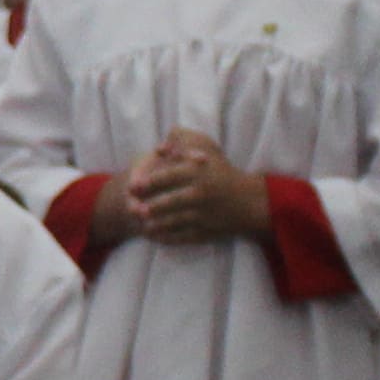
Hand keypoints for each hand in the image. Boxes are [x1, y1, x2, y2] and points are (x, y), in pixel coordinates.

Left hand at [123, 131, 271, 246]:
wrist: (247, 201)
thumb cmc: (222, 171)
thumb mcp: (206, 148)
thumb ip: (182, 140)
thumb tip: (160, 146)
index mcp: (198, 173)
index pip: (168, 177)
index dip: (148, 183)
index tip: (132, 187)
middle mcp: (200, 194)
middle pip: (170, 203)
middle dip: (150, 208)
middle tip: (134, 210)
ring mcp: (204, 215)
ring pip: (174, 222)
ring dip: (155, 225)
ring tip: (142, 225)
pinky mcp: (206, 232)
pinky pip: (183, 237)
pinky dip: (167, 238)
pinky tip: (155, 236)